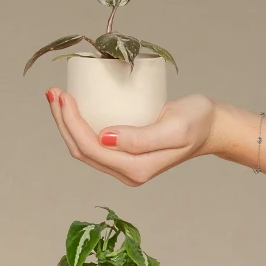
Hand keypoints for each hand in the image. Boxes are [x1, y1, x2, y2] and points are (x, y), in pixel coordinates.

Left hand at [45, 90, 216, 185]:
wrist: (211, 127)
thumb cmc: (197, 122)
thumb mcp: (174, 127)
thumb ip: (141, 138)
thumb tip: (104, 138)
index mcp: (135, 169)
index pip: (90, 148)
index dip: (71, 123)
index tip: (63, 95)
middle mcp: (126, 173)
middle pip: (81, 151)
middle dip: (62, 122)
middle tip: (53, 92)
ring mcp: (124, 166)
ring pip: (84, 149)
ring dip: (66, 124)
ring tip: (57, 97)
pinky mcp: (124, 155)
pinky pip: (94, 144)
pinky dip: (79, 126)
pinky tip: (73, 108)